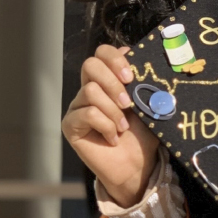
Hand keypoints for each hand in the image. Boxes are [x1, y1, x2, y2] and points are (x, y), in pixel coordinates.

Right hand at [61, 44, 160, 207]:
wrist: (137, 165)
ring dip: (113, 111)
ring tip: (123, 127)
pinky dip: (106, 125)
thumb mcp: (147, 103)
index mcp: (108, 79)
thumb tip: (132, 51)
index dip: (114, 59)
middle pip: (90, 65)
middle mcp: (89, 89)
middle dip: (112, 82)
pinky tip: (113, 137)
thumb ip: (140, 79)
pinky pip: (86, 114)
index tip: (131, 76)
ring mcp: (78, 106)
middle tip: (128, 102)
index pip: (102, 53)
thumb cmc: (143, 134)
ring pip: (90, 91)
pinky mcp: (70, 124)